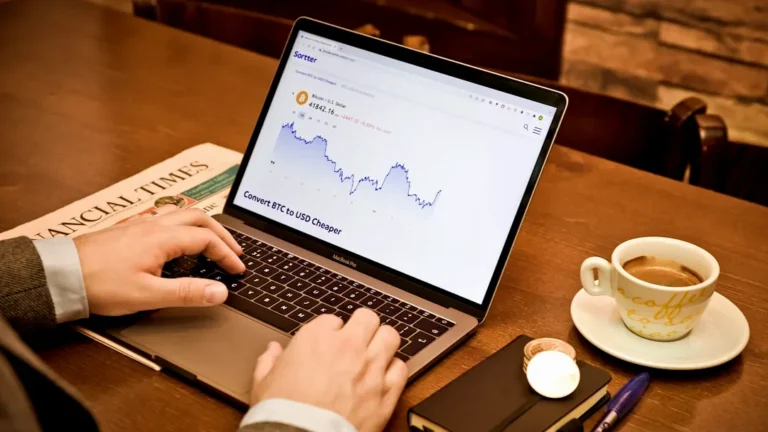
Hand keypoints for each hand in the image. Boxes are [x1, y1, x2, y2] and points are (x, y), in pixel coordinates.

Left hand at [73, 206, 244, 315]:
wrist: (59, 274)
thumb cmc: (99, 285)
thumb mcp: (148, 295)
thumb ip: (187, 293)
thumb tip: (220, 292)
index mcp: (163, 239)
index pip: (206, 240)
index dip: (227, 254)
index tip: (237, 270)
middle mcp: (154, 225)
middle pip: (199, 218)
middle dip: (221, 234)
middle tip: (234, 250)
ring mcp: (139, 225)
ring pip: (180, 214)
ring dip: (202, 225)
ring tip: (211, 239)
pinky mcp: (126, 229)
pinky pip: (163, 217)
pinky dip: (181, 224)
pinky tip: (175, 236)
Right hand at [251, 309, 407, 431]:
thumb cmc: (283, 413)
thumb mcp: (264, 383)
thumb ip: (269, 361)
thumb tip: (272, 351)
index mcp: (316, 338)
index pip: (332, 319)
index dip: (330, 332)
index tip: (327, 343)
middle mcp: (347, 347)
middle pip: (367, 318)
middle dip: (362, 327)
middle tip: (357, 340)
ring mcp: (370, 368)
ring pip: (390, 336)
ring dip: (383, 342)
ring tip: (375, 352)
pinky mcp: (386, 392)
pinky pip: (401, 368)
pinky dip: (394, 370)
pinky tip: (384, 377)